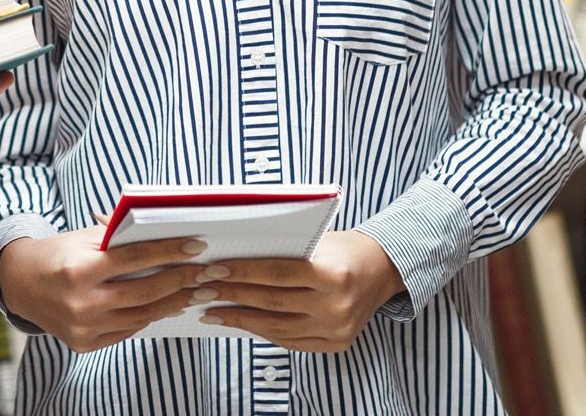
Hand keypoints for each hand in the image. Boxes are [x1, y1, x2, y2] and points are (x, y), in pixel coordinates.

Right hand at [0, 226, 216, 352]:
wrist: (20, 285)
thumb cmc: (57, 254)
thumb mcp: (82, 238)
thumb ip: (118, 238)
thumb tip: (163, 236)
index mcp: (80, 269)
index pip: (135, 258)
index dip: (169, 251)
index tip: (196, 246)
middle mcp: (82, 301)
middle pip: (145, 291)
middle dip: (181, 280)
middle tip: (206, 272)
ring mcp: (84, 327)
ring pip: (142, 315)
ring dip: (173, 302)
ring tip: (195, 290)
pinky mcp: (85, 344)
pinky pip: (128, 330)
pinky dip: (150, 317)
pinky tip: (168, 305)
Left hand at [184, 229, 405, 351]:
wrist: (383, 270)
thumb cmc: (343, 248)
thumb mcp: (317, 242)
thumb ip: (283, 252)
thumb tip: (232, 258)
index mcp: (333, 274)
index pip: (277, 273)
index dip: (241, 272)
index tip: (212, 271)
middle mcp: (336, 305)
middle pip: (272, 302)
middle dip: (232, 296)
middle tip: (201, 290)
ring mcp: (337, 329)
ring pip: (277, 328)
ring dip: (240, 319)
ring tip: (212, 310)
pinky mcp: (335, 344)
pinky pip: (290, 340)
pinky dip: (262, 331)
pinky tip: (240, 322)